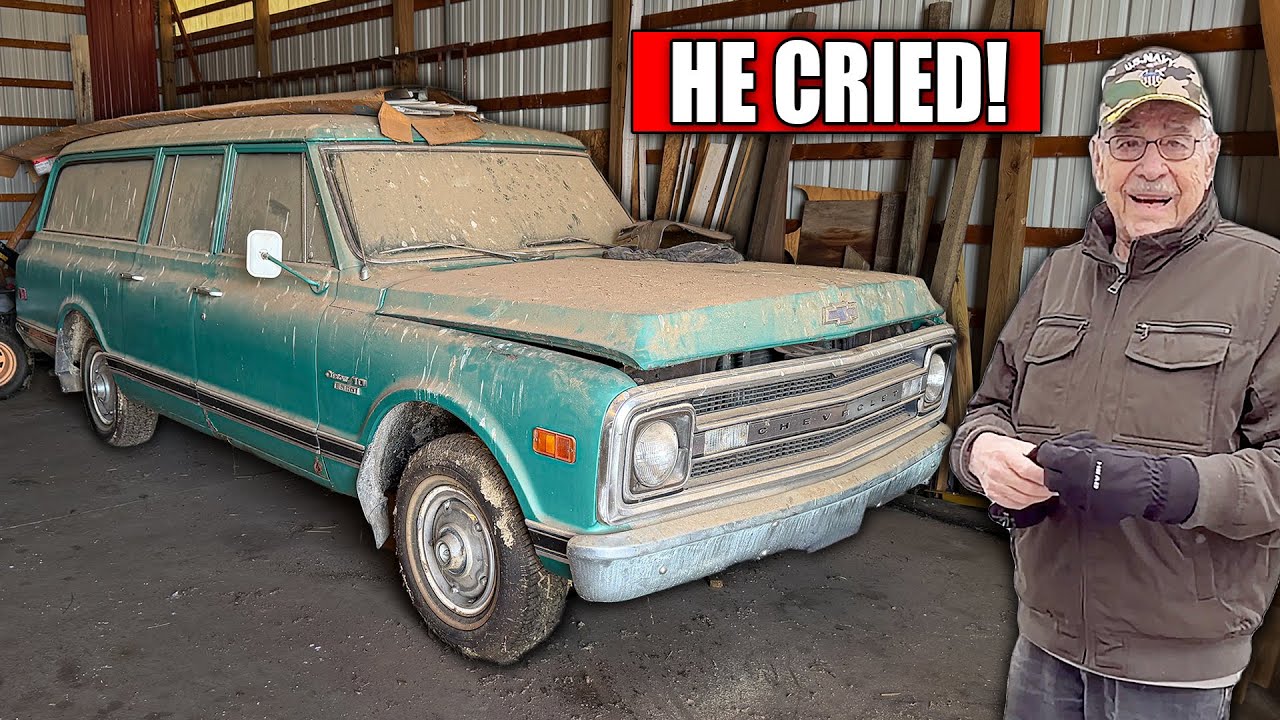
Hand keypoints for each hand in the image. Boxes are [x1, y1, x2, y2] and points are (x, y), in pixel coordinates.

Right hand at [969, 432, 1053, 509]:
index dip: (1043, 478)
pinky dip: (1026, 503)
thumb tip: (1049, 465)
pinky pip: (1013, 504)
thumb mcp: (1017, 444)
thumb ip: (1033, 454)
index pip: (1028, 471)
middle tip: (1052, 488)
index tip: (1053, 479)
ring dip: (1037, 498)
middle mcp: (998, 471)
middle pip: (1027, 487)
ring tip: (1044, 494)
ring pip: (1022, 499)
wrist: (978, 453)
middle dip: (1044, 490)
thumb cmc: (999, 449)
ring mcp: (994, 485)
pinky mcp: (992, 495)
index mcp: (1005, 455)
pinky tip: (1031, 497)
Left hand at [1035, 431, 1199, 523]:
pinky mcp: (1090, 513)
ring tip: (1084, 478)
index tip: (1053, 453)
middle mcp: (1074, 483)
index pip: (1046, 457)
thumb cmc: (1129, 462)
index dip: (1049, 453)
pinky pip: (1078, 504)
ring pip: (1063, 493)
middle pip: (1049, 478)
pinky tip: (1095, 490)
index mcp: (1075, 462)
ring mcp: (1081, 500)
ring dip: (1068, 485)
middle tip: (1066, 466)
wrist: (1152, 485)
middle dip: (1055, 471)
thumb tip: (1059, 447)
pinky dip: (1082, 497)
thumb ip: (1076, 448)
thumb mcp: (1100, 447)